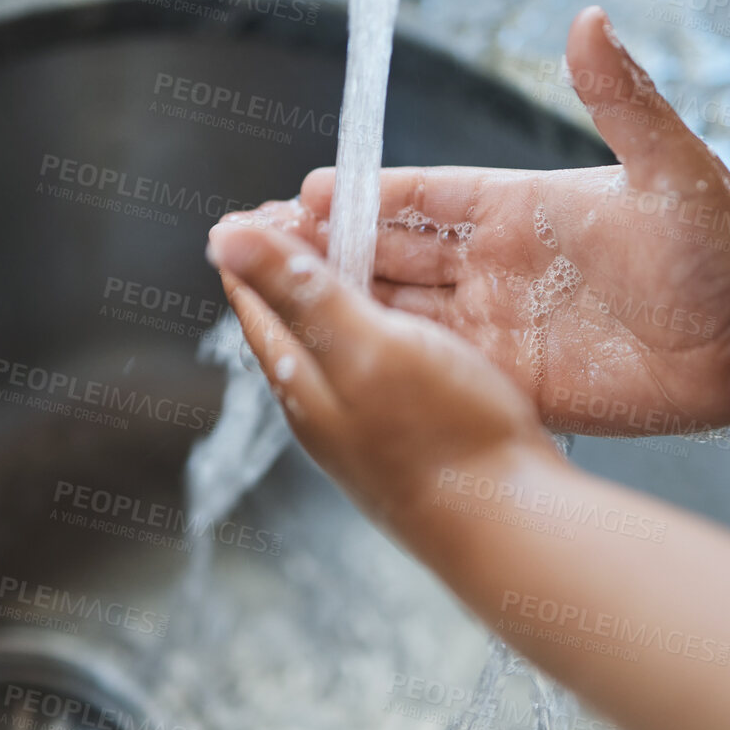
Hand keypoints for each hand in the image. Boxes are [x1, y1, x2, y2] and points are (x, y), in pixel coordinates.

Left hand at [206, 213, 561, 531]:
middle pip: (295, 321)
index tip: (269, 202)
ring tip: (366, 252)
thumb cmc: (441, 437)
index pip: (256, 300)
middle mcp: (324, 407)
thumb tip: (222, 236)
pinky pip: (384, 365)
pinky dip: (386, 325)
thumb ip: (299, 290)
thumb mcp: (365, 344)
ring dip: (344, 293)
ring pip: (340, 345)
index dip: (256, 246)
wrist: (508, 527)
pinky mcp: (413, 436)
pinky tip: (415, 321)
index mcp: (301, 380)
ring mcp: (368, 426)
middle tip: (316, 214)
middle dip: (297, 266)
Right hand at [291, 6, 729, 437]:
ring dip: (345, 309)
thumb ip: (624, 101)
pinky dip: (394, 369)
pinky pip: (442, 374)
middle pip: (391, 254)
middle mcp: (498, 264)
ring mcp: (504, 326)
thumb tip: (589, 20)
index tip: (299, 194)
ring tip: (275, 310)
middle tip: (255, 248)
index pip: (419, 195)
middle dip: (325, 251)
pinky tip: (346, 371)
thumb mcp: (671, 166)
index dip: (362, 195)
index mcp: (519, 206)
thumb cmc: (724, 243)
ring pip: (403, 314)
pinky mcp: (521, 383)